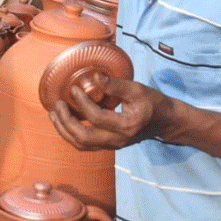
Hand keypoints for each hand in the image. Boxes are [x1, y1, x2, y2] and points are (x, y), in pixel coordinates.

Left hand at [47, 75, 173, 150]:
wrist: (165, 121)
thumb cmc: (153, 103)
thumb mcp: (137, 89)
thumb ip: (115, 85)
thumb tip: (93, 76)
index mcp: (126, 126)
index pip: (96, 117)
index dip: (82, 102)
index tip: (74, 89)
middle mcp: (118, 140)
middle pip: (83, 138)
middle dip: (65, 122)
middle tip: (57, 105)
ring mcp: (113, 145)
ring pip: (81, 145)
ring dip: (64, 131)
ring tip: (54, 114)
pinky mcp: (109, 144)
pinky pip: (85, 144)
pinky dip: (71, 134)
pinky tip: (64, 121)